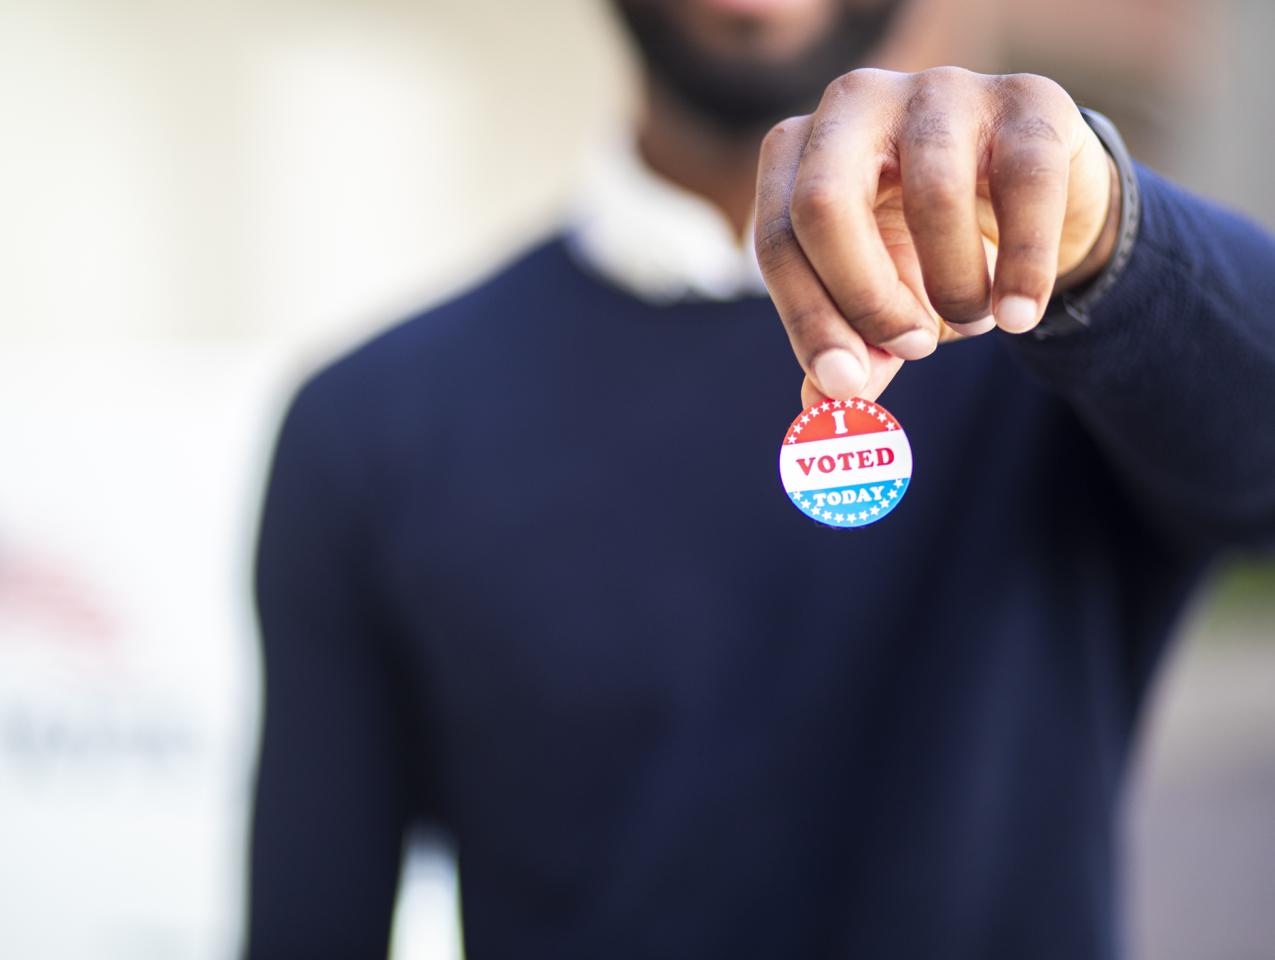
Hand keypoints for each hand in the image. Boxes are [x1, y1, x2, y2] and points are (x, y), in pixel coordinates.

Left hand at [754, 67, 1119, 406]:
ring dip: (956, 288)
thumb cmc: (930, 251)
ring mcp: (940, 90)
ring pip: (931, 196)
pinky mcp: (1027, 98)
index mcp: (798, 152)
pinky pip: (1025, 187)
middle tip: (910, 349)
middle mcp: (856, 104)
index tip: (845, 383)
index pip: (777, 239)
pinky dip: (1023, 268)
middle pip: (824, 204)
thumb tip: (821, 408)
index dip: (808, 319)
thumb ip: (853, 351)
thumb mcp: (883, 303)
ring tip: (976, 320)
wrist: (1036, 203)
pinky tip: (1020, 315)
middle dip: (865, 298)